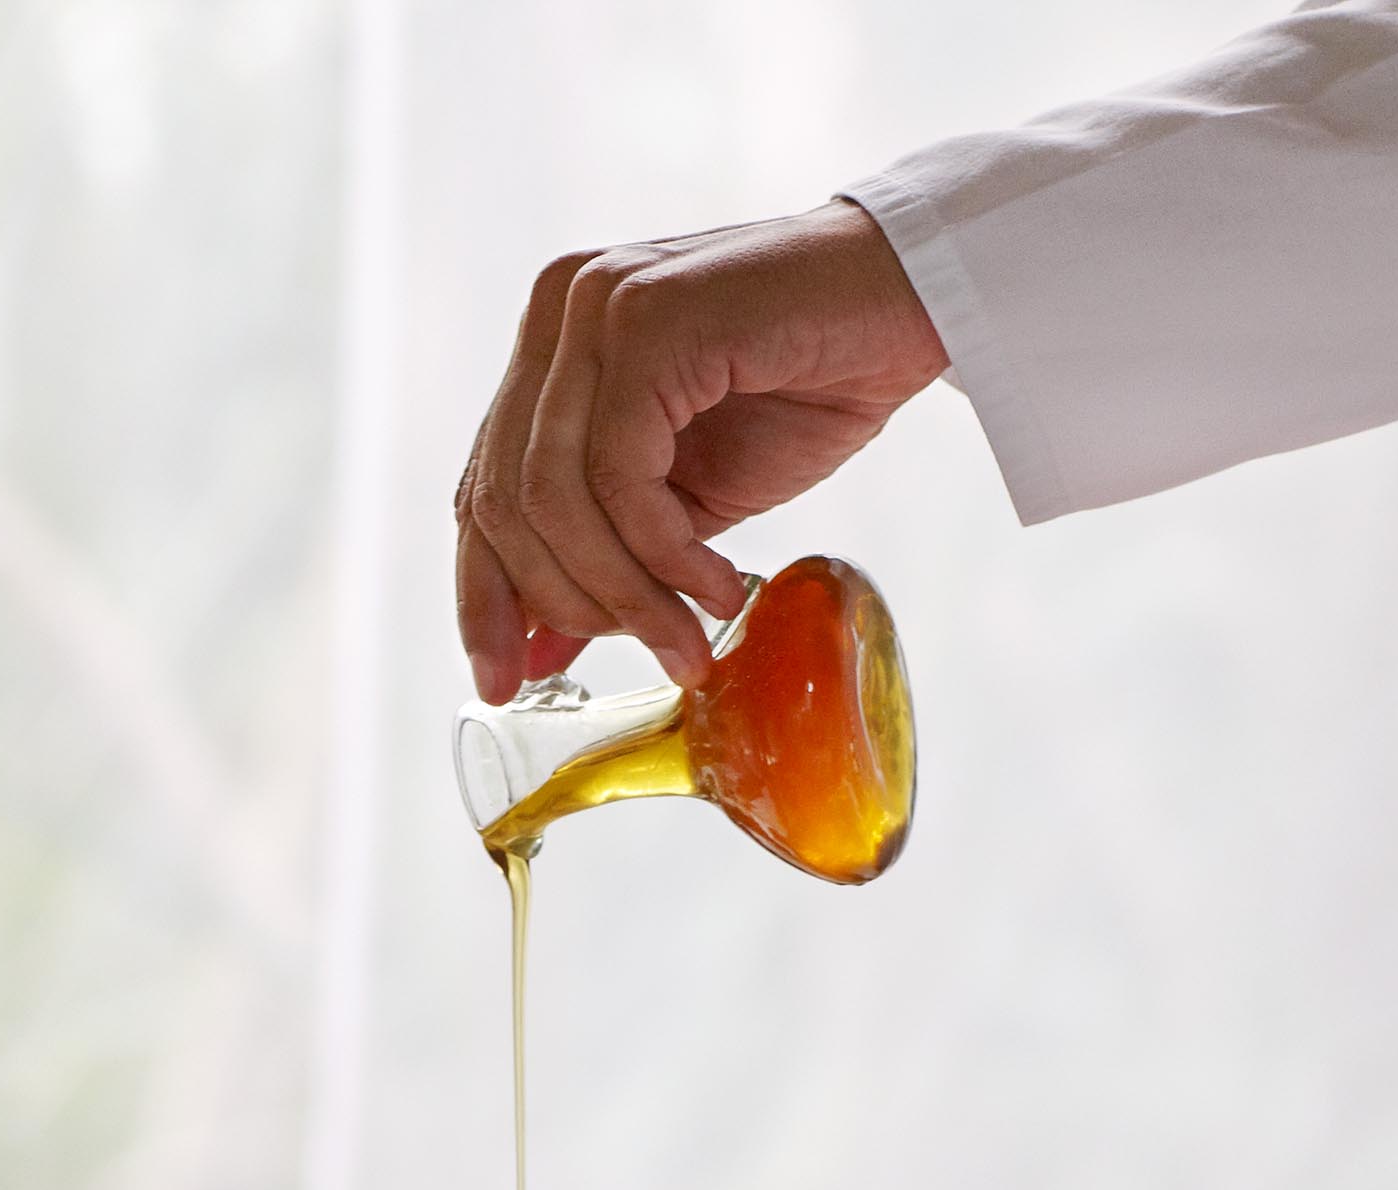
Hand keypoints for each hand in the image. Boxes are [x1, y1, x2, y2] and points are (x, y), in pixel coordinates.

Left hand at [454, 198, 947, 701]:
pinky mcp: (649, 319)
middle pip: (505, 502)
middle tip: (649, 658)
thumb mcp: (689, 495)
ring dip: (625, 593)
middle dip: (565, 606)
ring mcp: (598, 306)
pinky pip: (622, 474)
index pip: (481, 490)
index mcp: (552, 346)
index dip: (483, 597)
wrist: (916, 298)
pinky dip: (665, 552)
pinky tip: (719, 587)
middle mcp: (560, 311)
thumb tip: (539, 649)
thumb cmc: (811, 387)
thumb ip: (612, 553)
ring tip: (689, 640)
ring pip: (557, 495)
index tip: (501, 683)